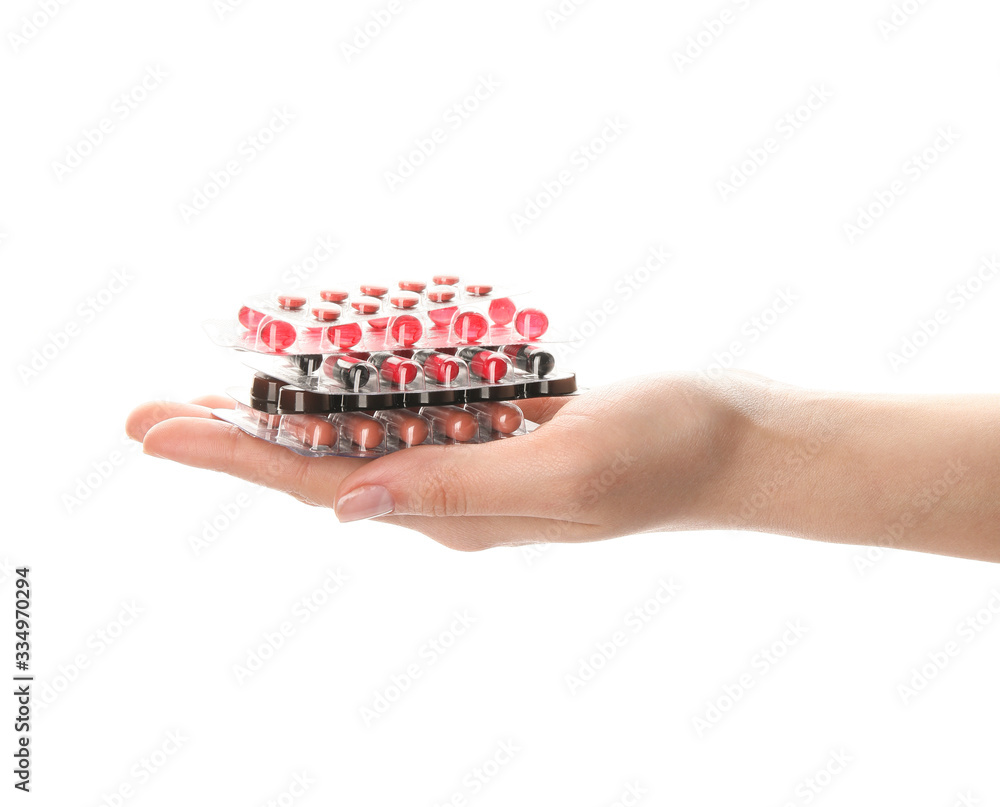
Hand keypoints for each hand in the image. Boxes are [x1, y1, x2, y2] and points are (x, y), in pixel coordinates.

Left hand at [125, 374, 740, 550]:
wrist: (729, 440)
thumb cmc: (664, 451)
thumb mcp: (564, 473)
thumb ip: (458, 490)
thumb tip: (350, 505)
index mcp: (460, 512)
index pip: (324, 484)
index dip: (239, 456)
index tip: (159, 433)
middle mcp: (453, 494)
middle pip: (323, 461)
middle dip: (235, 436)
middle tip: (150, 414)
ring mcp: (475, 461)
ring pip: (358, 433)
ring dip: (285, 409)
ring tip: (213, 394)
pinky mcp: (497, 430)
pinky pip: (409, 408)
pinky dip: (356, 388)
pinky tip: (320, 374)